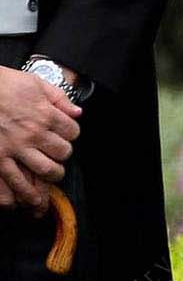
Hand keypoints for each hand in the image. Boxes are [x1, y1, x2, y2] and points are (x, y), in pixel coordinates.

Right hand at [0, 66, 79, 208]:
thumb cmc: (2, 84)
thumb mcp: (33, 82)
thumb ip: (58, 97)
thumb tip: (77, 112)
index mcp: (44, 114)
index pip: (72, 131)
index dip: (71, 133)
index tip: (66, 133)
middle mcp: (33, 133)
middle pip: (62, 152)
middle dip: (63, 155)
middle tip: (58, 154)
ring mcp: (15, 148)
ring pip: (45, 170)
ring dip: (52, 175)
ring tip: (51, 174)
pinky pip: (13, 181)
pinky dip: (21, 193)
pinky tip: (25, 198)